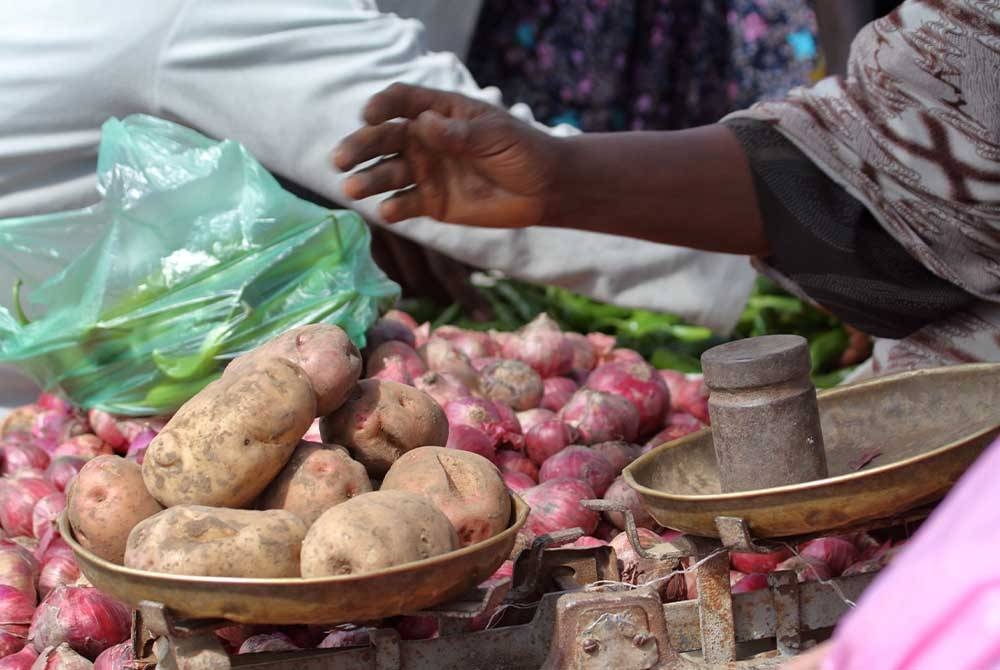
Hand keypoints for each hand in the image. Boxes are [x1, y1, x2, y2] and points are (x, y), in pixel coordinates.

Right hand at [333, 83, 559, 227]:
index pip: (402, 102)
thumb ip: (460, 134)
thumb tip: (424, 124)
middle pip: (384, 138)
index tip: (370, 115)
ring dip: (369, 179)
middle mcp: (424, 140)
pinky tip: (386, 211)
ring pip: (388, 173)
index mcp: (439, 112)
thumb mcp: (495, 135)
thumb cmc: (522, 151)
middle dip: (361, 146)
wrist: (543, 189)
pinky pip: (405, 204)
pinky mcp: (430, 203)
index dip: (383, 106)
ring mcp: (425, 172)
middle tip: (340, 158)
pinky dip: (394, 208)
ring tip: (352, 188)